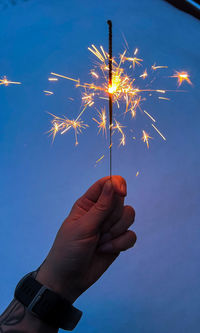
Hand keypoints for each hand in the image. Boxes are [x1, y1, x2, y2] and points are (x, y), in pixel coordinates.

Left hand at [36, 176, 135, 302]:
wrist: (69, 279)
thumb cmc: (69, 249)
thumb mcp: (83, 227)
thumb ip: (100, 207)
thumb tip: (112, 183)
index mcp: (88, 203)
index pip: (107, 184)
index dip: (117, 185)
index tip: (122, 193)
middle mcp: (101, 211)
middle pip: (120, 201)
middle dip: (113, 217)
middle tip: (99, 230)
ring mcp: (111, 226)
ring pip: (129, 217)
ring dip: (116, 232)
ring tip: (101, 242)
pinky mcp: (118, 241)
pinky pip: (131, 235)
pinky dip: (121, 243)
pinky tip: (107, 250)